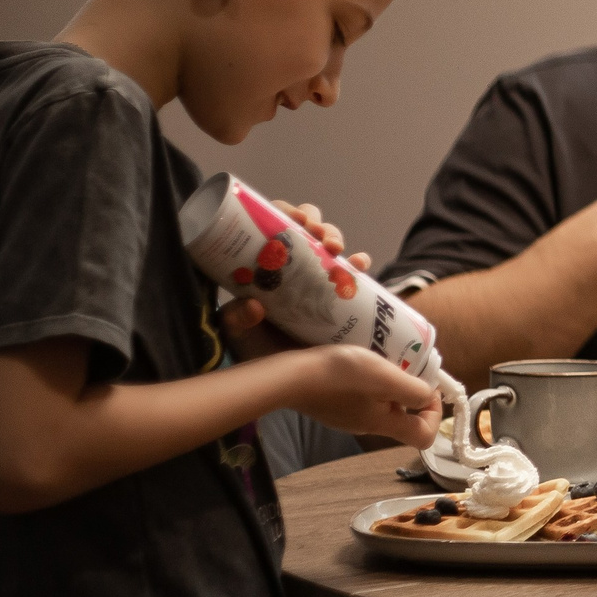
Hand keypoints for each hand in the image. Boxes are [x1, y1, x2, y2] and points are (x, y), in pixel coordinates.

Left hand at [219, 198, 373, 358]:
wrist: (289, 383)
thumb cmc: (257, 353)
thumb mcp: (238, 335)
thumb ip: (236, 320)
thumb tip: (254, 306)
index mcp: (264, 266)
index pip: (273, 226)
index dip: (285, 213)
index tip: (293, 222)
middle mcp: (293, 267)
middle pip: (306, 228)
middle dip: (315, 223)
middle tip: (315, 234)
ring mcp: (319, 280)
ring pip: (331, 244)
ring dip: (335, 237)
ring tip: (335, 249)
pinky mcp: (342, 296)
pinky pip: (354, 273)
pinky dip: (359, 264)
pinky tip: (360, 265)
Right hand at [279, 346, 441, 450]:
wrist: (290, 377)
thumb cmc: (341, 376)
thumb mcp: (385, 377)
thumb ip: (412, 390)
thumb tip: (429, 397)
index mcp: (383, 424)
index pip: (424, 437)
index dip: (435, 415)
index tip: (429, 389)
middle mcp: (368, 426)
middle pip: (403, 418)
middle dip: (411, 393)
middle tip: (405, 365)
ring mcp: (348, 416)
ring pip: (382, 404)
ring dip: (389, 384)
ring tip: (383, 359)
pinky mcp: (333, 404)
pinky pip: (362, 397)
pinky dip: (369, 382)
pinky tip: (360, 363)